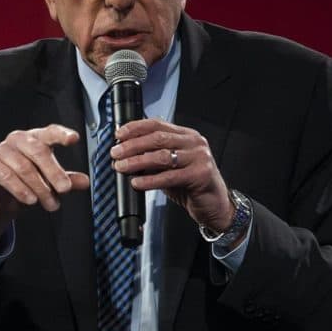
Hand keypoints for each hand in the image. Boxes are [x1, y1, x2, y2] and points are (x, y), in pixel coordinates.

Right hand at [0, 124, 90, 251]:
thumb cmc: (29, 183)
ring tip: (51, 204)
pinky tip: (31, 200)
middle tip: (65, 189)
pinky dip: (21, 189)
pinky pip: (6, 176)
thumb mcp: (51, 182)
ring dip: (40, 187)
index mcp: (36, 137)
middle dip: (53, 172)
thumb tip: (85, 182)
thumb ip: (68, 179)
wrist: (2, 199)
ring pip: (24, 167)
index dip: (62, 134)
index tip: (74, 139)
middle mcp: (18, 139)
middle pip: (38, 151)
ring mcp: (2, 150)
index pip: (50, 132)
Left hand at [110, 119, 234, 234]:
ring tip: (121, 167)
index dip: (135, 128)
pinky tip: (137, 182)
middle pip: (158, 138)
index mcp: (187, 136)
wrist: (215, 205)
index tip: (118, 135)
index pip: (157, 124)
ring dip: (137, 161)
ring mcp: (199, 157)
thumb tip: (126, 154)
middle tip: (116, 153)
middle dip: (132, 145)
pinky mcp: (201, 175)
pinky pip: (169, 176)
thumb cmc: (191, 186)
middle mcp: (194, 143)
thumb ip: (153, 158)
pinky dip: (150, 180)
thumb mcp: (171, 167)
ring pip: (162, 156)